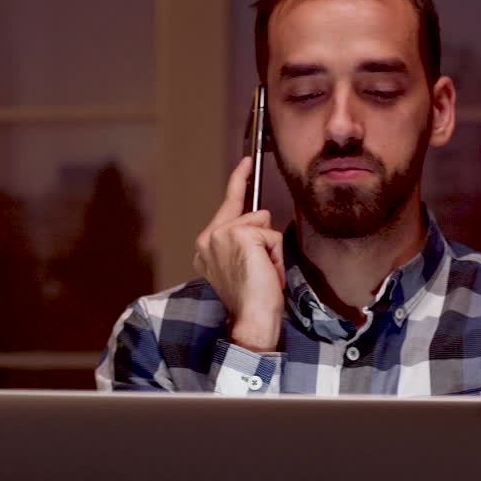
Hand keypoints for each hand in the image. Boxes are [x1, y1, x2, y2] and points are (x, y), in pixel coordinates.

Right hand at [192, 156, 285, 351]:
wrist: (250, 318)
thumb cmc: (250, 300)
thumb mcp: (241, 267)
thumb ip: (242, 243)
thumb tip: (260, 222)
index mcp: (205, 247)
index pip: (226, 206)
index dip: (238, 182)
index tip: (246, 162)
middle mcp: (208, 238)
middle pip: (249, 213)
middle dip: (261, 231)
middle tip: (257, 225)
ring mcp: (221, 234)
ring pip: (262, 223)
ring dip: (271, 249)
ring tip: (263, 273)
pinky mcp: (240, 234)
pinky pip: (271, 234)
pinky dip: (275, 254)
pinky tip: (266, 272)